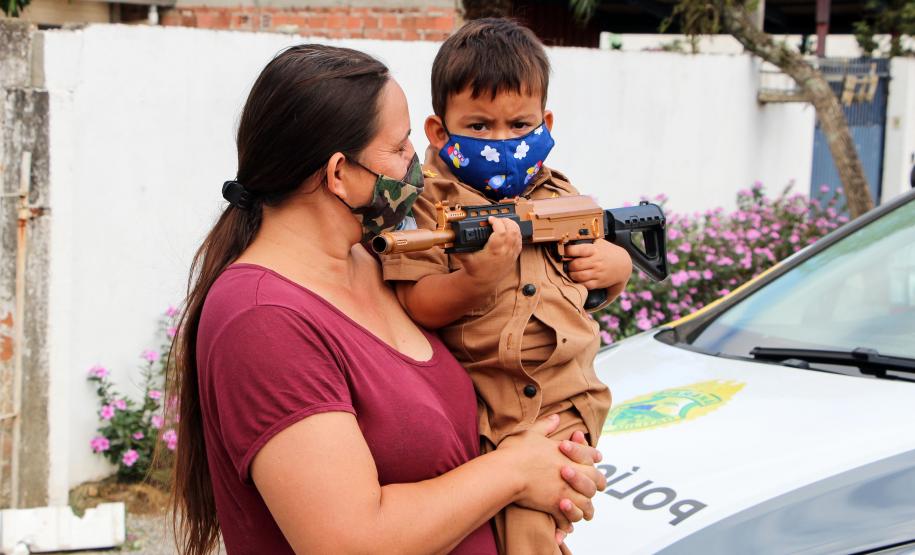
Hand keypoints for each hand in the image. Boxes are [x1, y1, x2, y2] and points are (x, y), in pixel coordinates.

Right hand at [453, 217, 521, 286]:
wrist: (482, 282)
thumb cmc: (475, 270)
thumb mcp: (465, 259)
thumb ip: (458, 249)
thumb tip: (452, 239)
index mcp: (494, 251)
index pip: (501, 231)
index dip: (497, 222)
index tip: (490, 219)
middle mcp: (505, 252)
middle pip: (512, 231)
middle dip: (506, 221)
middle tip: (497, 219)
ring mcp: (511, 254)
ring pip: (518, 235)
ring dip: (513, 226)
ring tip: (504, 222)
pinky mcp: (514, 257)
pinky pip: (520, 242)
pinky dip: (517, 233)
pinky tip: (511, 230)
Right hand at [498, 416, 604, 532]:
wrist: (506, 473)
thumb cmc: (516, 452)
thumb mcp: (532, 433)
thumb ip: (546, 425)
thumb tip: (556, 416)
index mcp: (569, 455)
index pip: (592, 455)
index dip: (594, 456)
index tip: (595, 459)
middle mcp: (572, 474)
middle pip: (596, 481)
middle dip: (594, 484)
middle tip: (589, 487)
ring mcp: (566, 491)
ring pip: (586, 504)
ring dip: (585, 507)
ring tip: (580, 510)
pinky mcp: (556, 506)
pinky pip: (568, 520)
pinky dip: (567, 524)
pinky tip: (565, 526)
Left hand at [566, 239, 631, 293]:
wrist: (624, 265)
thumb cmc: (608, 252)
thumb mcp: (600, 243)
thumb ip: (587, 242)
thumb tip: (570, 239)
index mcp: (595, 250)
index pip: (579, 250)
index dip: (568, 251)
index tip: (563, 251)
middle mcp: (596, 262)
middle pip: (576, 265)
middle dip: (569, 265)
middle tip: (567, 264)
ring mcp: (598, 273)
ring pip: (579, 276)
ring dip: (572, 275)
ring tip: (572, 272)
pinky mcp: (599, 282)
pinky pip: (585, 285)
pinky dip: (579, 283)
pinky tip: (578, 279)